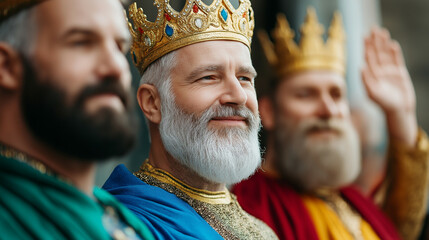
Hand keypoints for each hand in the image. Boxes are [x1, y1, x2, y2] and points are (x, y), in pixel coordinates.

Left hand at [362, 27, 416, 146]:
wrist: (399, 110)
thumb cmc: (383, 104)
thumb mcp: (373, 93)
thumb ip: (366, 80)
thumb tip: (360, 67)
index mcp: (371, 75)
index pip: (368, 58)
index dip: (367, 47)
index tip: (365, 37)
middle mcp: (379, 72)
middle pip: (376, 53)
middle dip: (374, 41)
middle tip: (373, 29)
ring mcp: (389, 72)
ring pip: (385, 54)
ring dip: (384, 43)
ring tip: (382, 32)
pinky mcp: (399, 73)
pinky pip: (396, 60)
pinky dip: (394, 52)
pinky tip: (392, 44)